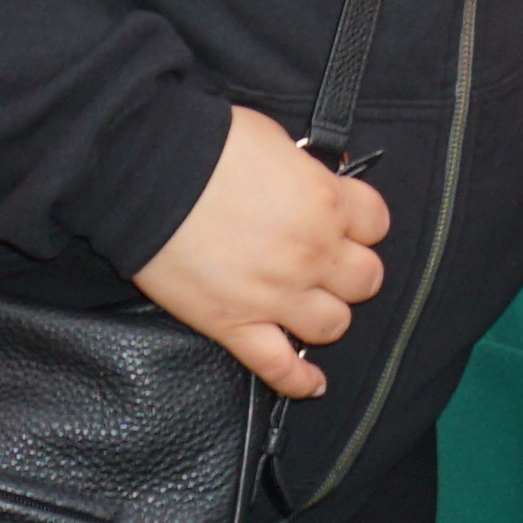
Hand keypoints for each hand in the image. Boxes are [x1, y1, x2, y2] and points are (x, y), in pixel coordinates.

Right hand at [134, 105, 384, 398]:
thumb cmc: (206, 145)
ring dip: (327, 315)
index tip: (348, 223)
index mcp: (324, 202)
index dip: (362, 223)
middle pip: (366, 279)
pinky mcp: (235, 325)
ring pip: (334, 325)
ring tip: (309, 306)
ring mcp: (276, 295)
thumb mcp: (273, 138)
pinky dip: (299, 380)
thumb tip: (318, 179)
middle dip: (351, 270)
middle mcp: (312, 253)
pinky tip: (312, 383)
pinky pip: (279, 367)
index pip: (376, 223)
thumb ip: (305, 169)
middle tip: (329, 264)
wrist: (146, 174)